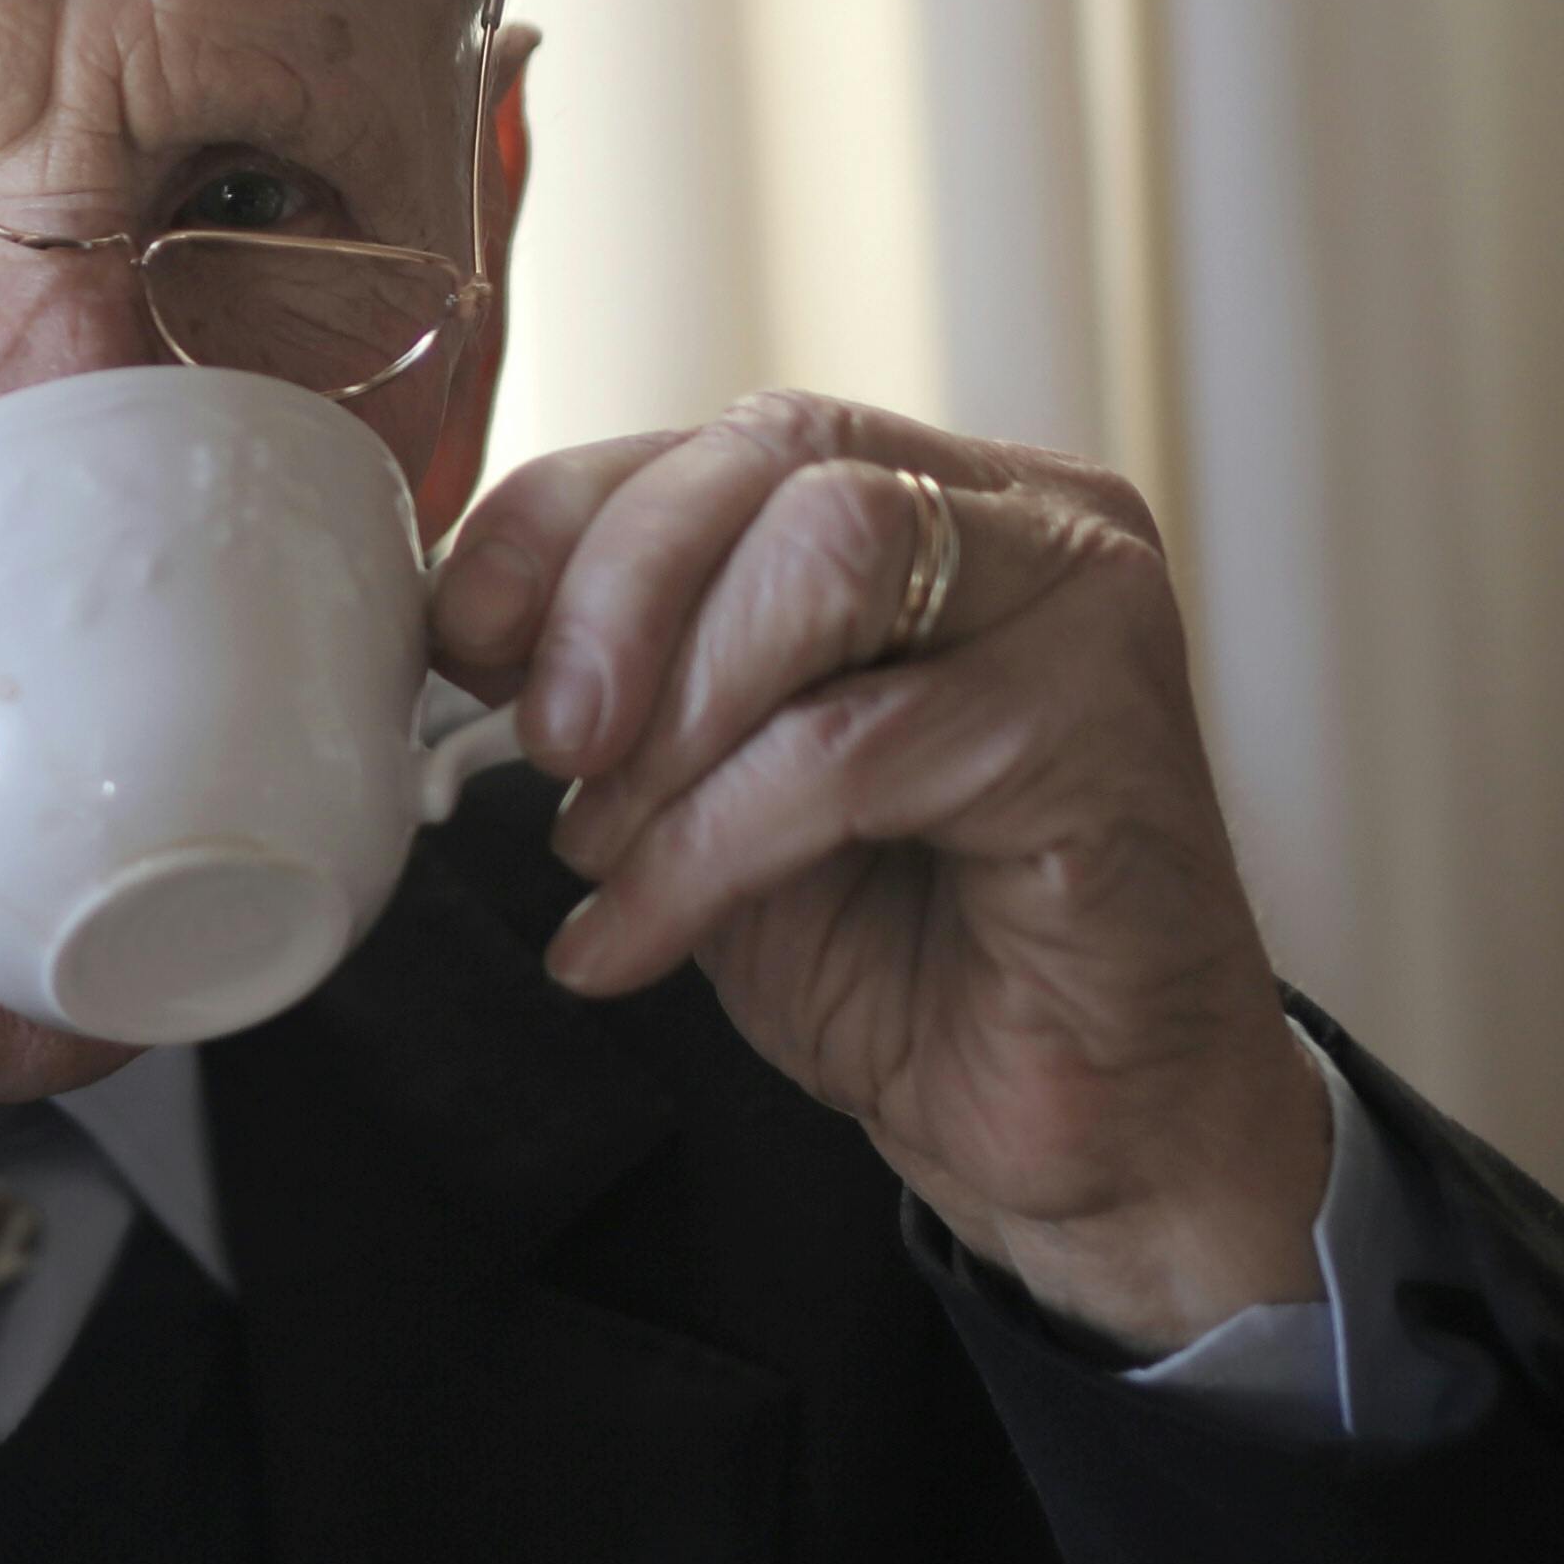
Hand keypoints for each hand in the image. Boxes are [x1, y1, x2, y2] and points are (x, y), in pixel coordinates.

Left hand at [428, 398, 1330, 1355]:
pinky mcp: (1106, 731)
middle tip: (545, 750)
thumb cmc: (909, 951)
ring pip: (829, 554)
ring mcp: (1084, 610)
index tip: (457, 635)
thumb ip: (630, 686)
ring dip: (673, 714)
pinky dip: (705, 847)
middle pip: (780, 455)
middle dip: (616, 599)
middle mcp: (1029, 521)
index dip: (564, 518)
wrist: (1078, 1122)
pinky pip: (853, 744)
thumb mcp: (713, 789)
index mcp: (935, 502)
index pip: (726, 440)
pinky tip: (634, 937)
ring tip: (602, 851)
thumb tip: (465, 623)